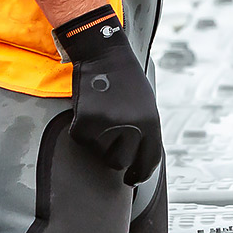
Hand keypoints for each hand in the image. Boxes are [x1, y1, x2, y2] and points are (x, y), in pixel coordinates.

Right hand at [55, 5, 162, 184]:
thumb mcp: (146, 103)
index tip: (131, 179)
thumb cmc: (125, 78)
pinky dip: (81, 128)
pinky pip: (81, 139)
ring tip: (101, 113)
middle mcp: (132, 128)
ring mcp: (108, 126)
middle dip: (113, 154)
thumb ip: (145, 130)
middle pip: (119, 163)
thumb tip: (140, 158)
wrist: (103, 52)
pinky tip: (88, 108)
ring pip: (98, 152)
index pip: (148, 162)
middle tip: (109, 135)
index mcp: (151, 123)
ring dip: (98, 139)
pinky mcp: (85, 123)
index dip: (138, 174)